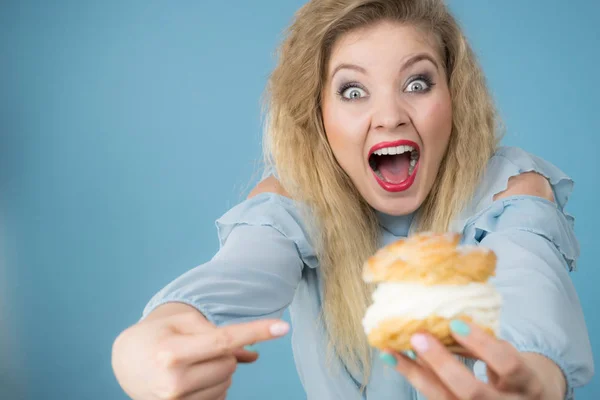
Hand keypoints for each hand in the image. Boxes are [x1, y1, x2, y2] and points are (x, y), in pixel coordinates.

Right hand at [112, 308, 289, 399]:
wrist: (126, 361)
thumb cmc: (158, 335)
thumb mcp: (182, 322)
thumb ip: (218, 332)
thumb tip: (254, 353)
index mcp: (172, 352)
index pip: (224, 340)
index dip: (256, 332)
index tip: (283, 327)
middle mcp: (174, 381)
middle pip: (230, 362)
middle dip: (224, 352)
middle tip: (199, 346)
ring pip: (227, 381)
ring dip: (219, 369)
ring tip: (193, 362)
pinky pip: (220, 397)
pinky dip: (215, 385)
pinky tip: (195, 377)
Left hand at [380, 320, 562, 398]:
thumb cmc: (513, 373)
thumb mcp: (509, 357)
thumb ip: (485, 344)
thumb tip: (444, 317)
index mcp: (528, 383)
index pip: (508, 364)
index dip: (483, 345)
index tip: (455, 324)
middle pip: (473, 392)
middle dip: (443, 364)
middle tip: (418, 337)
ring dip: (416, 374)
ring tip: (391, 352)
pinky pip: (436, 399)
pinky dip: (415, 378)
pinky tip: (396, 361)